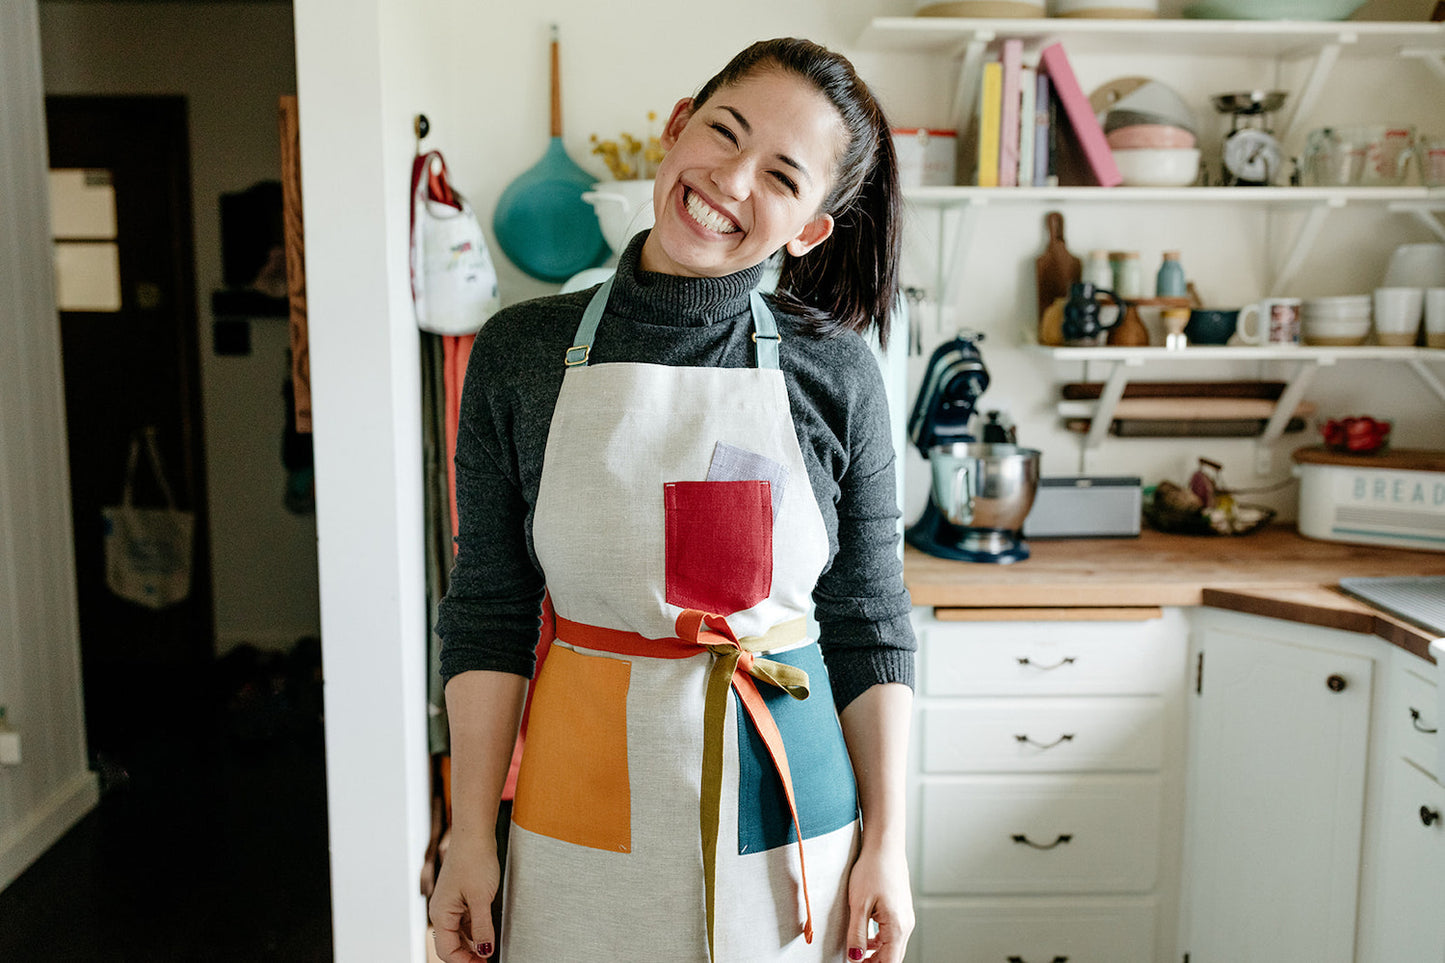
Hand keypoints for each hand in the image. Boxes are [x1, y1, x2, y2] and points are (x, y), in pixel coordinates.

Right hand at [428, 835, 499, 960]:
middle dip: (467, 956)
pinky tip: (487, 933)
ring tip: (489, 950)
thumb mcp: (482, 899)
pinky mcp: (460, 897)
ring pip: (458, 934)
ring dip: (472, 944)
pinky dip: (474, 930)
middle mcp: (442, 910)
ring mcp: (450, 904)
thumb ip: (482, 928)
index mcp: (441, 913)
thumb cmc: (474, 860)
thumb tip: (485, 951)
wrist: (474, 834)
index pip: (447, 951)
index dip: (465, 962)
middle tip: (487, 961)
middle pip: (451, 945)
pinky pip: (464, 921)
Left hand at [844, 842, 912, 961]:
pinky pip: (892, 935)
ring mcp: (905, 918)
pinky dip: (880, 942)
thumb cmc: (872, 870)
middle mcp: (906, 925)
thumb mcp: (859, 905)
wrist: (885, 846)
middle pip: (893, 958)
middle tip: (854, 962)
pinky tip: (866, 939)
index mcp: (897, 927)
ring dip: (877, 955)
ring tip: (857, 955)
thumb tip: (855, 959)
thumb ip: (857, 935)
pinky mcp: (900, 911)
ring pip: (893, 947)